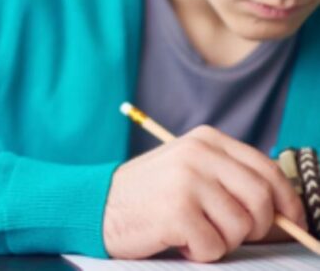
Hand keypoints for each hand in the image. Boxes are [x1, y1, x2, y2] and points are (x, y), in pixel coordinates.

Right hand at [103, 125, 306, 261]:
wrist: (100, 203)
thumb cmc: (150, 192)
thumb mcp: (190, 168)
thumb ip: (229, 176)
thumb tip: (285, 209)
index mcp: (206, 139)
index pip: (267, 170)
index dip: (288, 201)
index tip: (294, 221)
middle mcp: (198, 154)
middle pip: (262, 199)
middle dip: (256, 227)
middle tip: (229, 233)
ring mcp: (187, 181)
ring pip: (241, 228)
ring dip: (221, 241)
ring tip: (192, 230)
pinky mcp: (177, 211)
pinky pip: (213, 248)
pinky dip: (198, 252)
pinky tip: (176, 238)